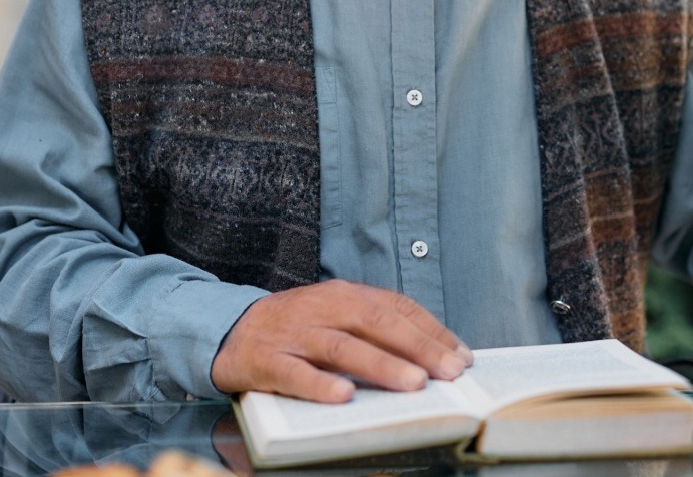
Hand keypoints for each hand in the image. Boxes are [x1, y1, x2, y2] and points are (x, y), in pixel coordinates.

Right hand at [210, 280, 472, 401]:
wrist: (232, 331)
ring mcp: (294, 334)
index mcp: (344, 295)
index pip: (396, 307)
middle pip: (376, 323)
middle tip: (448, 372)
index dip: (431, 331)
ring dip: (380, 365)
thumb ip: (377, 328)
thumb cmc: (299, 328)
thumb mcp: (338, 315)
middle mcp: (322, 308)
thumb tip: (434, 356)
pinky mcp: (267, 361)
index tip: (461, 356)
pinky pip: (295, 374)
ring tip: (413, 383)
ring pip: (342, 347)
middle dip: (417, 348)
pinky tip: (343, 397)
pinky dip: (320, 385)